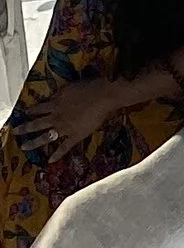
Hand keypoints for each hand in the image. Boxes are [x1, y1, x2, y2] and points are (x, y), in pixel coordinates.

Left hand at [16, 75, 140, 160]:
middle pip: (36, 123)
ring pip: (45, 137)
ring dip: (33, 142)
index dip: (30, 110)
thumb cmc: (89, 87)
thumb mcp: (69, 87)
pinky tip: (50, 160)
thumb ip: (59, 94)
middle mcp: (56, 117)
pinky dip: (58, 154)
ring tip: (24, 146)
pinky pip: (64, 147)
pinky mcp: (75, 136)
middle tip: (15, 131)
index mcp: (55, 103)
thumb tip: (52, 98)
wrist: (104, 96)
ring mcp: (65, 128)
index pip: (39, 108)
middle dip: (24, 128)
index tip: (23, 113)